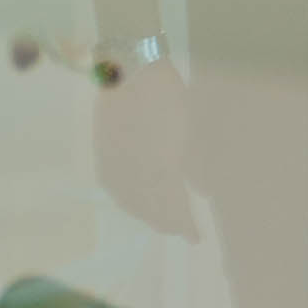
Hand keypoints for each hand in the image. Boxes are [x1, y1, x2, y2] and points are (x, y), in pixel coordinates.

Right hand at [93, 58, 196, 232]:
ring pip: (127, 198)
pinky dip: (121, 197)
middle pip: (148, 207)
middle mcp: (134, 170)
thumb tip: (205, 192)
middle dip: (164, 221)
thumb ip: (198, 164)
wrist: (131, 70)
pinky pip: (110, 183)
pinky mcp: (102, 151)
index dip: (184, 225)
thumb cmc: (169, 96)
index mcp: (159, 167)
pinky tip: (126, 199)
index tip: (195, 238)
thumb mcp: (194, 128)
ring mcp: (115, 162)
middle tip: (178, 231)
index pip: (172, 207)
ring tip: (155, 220)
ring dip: (142, 213)